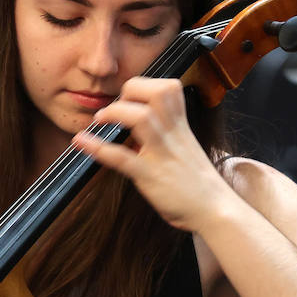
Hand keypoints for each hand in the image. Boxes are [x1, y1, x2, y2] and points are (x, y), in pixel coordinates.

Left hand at [71, 77, 233, 231]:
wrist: (215, 209)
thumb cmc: (196, 179)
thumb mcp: (184, 145)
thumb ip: (165, 130)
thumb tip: (135, 119)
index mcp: (181, 125)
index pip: (168, 87)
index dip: (143, 87)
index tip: (129, 98)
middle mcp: (173, 134)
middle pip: (157, 93)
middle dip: (130, 91)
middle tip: (115, 107)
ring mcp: (162, 153)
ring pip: (142, 118)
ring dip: (114, 113)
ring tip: (99, 120)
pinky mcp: (151, 176)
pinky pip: (122, 158)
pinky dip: (97, 147)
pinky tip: (81, 142)